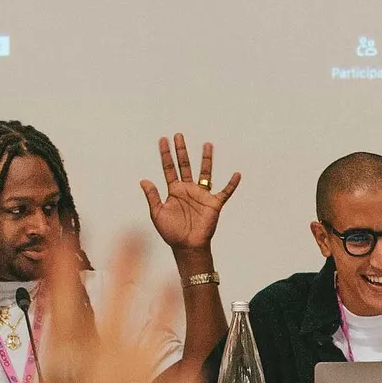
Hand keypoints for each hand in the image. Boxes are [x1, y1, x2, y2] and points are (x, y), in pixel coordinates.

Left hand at [139, 134, 240, 257]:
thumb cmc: (171, 233)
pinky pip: (225, 192)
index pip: (169, 168)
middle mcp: (188, 189)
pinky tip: (237, 174)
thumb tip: (144, 180)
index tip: (163, 139)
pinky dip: (231, 184)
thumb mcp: (158, 214)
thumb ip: (152, 197)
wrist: (187, 247)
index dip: (166, 154)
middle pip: (185, 165)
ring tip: (207, 144)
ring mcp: (201, 195)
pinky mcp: (214, 203)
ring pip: (205, 173)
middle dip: (181, 151)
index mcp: (174, 191)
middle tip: (178, 135)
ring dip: (206, 159)